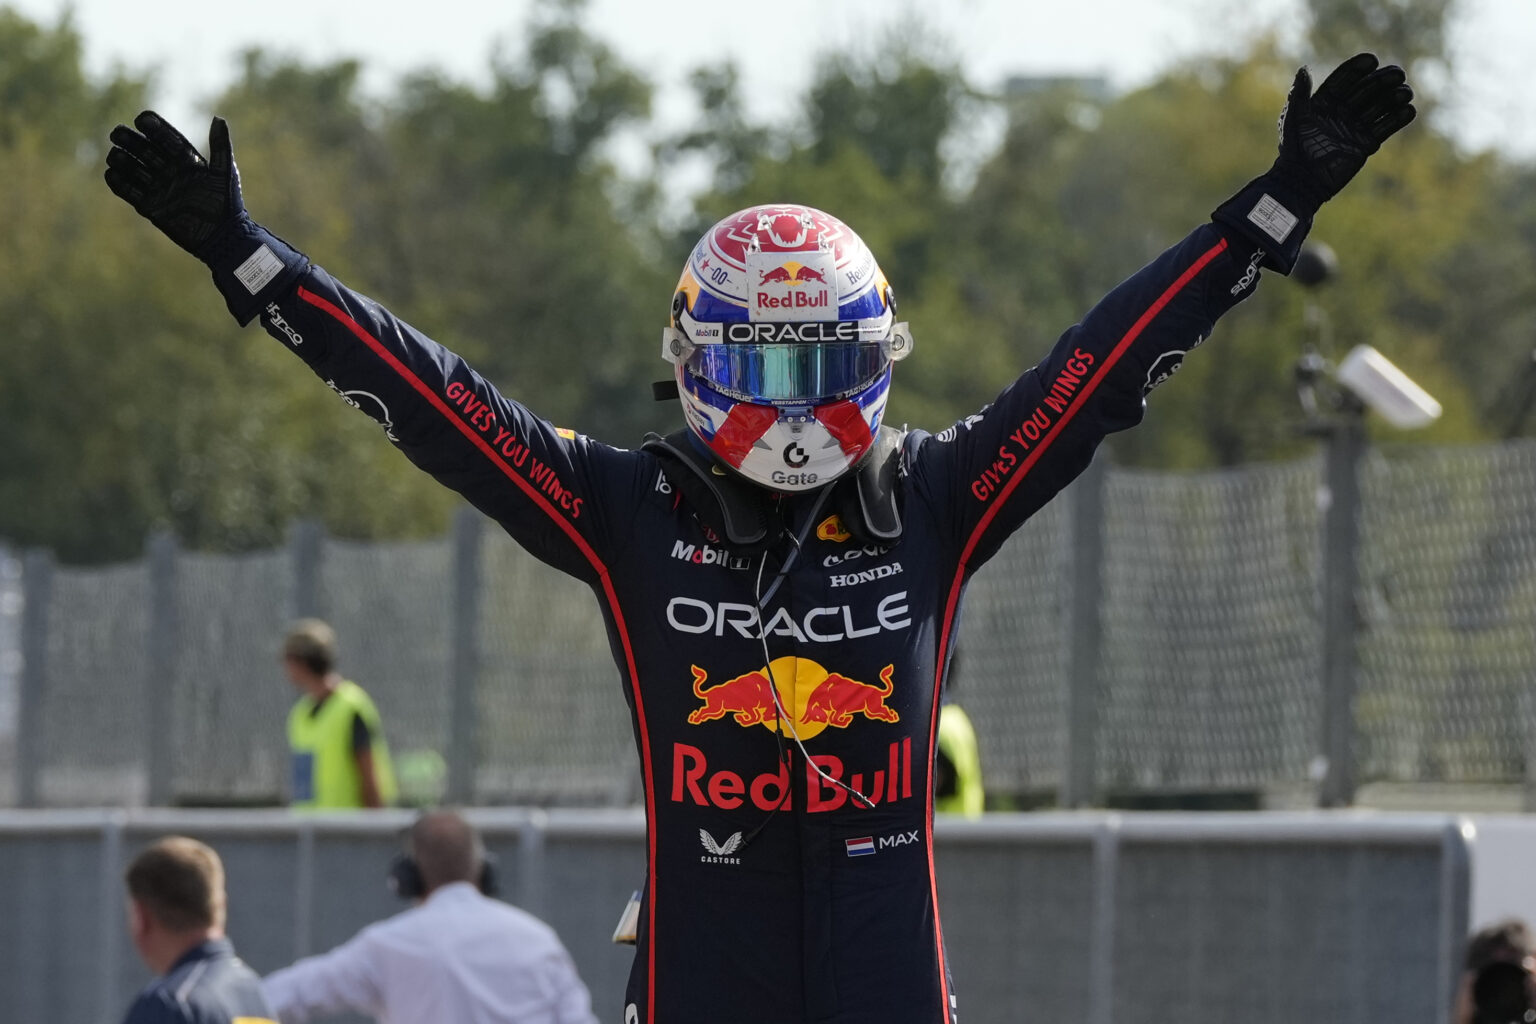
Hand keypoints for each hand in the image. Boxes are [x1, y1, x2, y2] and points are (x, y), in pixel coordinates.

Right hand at [104, 111, 245, 258]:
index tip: (142, 119)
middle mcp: (170, 172)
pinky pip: (129, 192)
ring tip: (115, 155)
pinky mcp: (151, 207)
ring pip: (133, 169)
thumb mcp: (225, 174)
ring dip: (122, 160)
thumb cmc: (228, 205)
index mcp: (187, 161)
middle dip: (130, 140)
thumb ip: (221, 147)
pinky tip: (111, 174)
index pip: (166, 139)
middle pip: (144, 150)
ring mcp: (159, 189)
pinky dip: (118, 184)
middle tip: (117, 133)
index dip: (154, 128)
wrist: (222, 239)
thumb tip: (219, 118)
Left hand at [1272, 52, 1416, 206]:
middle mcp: (1342, 111)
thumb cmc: (1294, 150)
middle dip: (1382, 80)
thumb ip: (1299, 95)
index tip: (1372, 60)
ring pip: (1379, 106)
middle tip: (1397, 75)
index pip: (1344, 80)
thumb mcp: (1294, 120)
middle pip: (1366, 89)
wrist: (1302, 182)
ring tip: (1405, 93)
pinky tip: (1408, 111)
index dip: (1357, 69)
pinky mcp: (1365, 143)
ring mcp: (1355, 127)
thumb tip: (1303, 69)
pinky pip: (1385, 127)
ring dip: (1394, 97)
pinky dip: (1397, 119)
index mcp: (1324, 102)